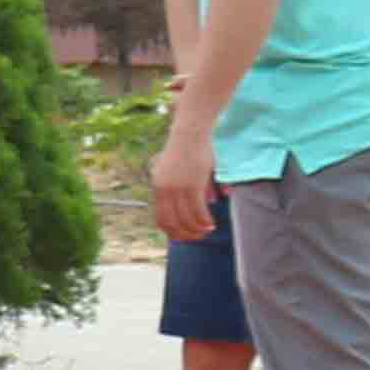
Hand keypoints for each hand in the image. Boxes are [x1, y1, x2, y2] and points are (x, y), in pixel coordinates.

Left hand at [147, 115, 214, 244]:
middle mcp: (164, 190)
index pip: (161, 218)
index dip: (172, 231)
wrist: (190, 131)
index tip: (184, 236)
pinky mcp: (191, 185)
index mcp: (158, 187)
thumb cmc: (190, 149)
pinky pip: (198, 211)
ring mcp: (177, 188)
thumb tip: (210, 202)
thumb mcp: (186, 171)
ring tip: (207, 230)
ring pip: (186, 219)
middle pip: (172, 223)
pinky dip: (204, 221)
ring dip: (197, 229)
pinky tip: (211, 223)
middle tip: (198, 237)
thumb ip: (195, 189)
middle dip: (185, 234)